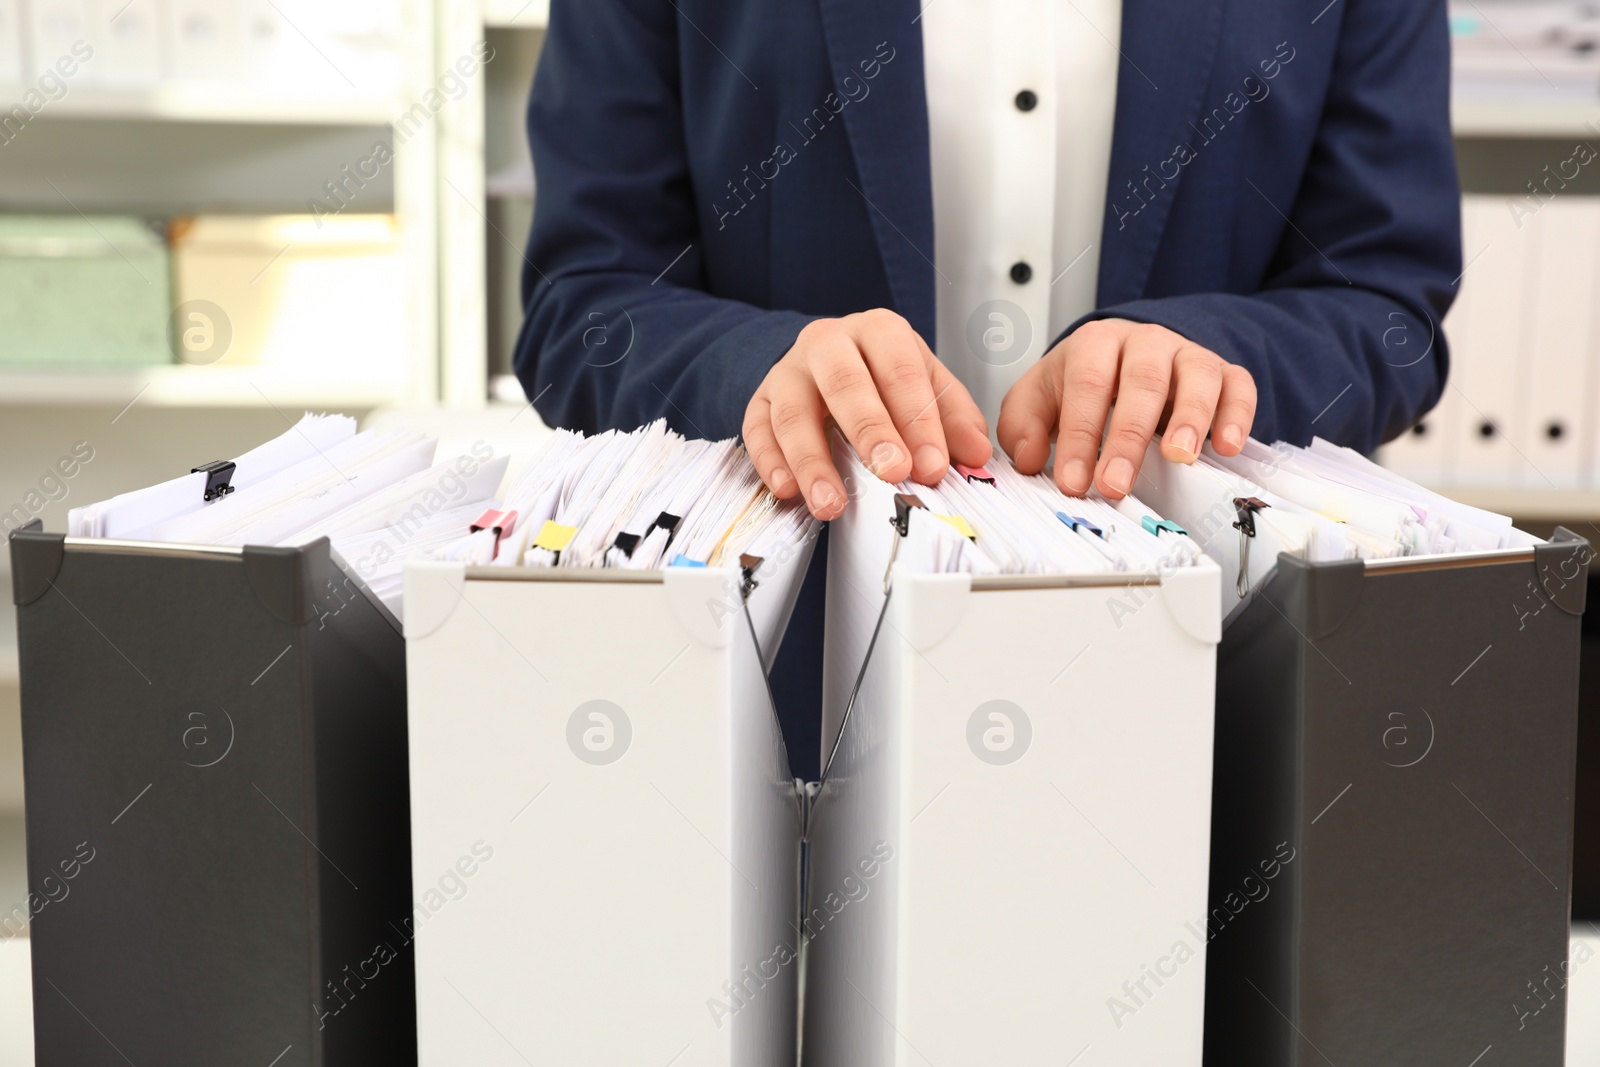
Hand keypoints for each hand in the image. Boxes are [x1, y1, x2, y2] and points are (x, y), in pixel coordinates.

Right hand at [743, 309, 992, 518]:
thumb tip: (976, 454)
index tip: (933, 465)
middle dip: (870, 431)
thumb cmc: (881, 378)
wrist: (827, 364)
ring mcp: (788, 371)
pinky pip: (757, 429)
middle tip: (892, 474)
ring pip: (792, 410)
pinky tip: (787, 490)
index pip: (901, 370)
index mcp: (878, 330)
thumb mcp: (926, 386)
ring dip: (813, 461)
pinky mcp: (759, 400)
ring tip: (833, 503)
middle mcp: (828, 342)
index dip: (918, 419)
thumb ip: (953, 418)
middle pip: (845, 381)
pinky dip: (769, 461)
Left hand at [997, 319, 1256, 498]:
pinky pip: (1238, 385)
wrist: (1124, 357)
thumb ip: (1023, 425)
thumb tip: (1030, 458)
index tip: (1074, 481)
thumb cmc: (1082, 382)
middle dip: (1128, 437)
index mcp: (1095, 344)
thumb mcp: (1039, 398)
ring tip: (1181, 457)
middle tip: (1115, 484)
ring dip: (1191, 418)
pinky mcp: (1223, 373)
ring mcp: (1187, 355)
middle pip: (1142, 381)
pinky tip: (1227, 446)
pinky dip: (1238, 414)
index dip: (1080, 436)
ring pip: (1197, 375)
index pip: (1087, 386)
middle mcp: (1145, 342)